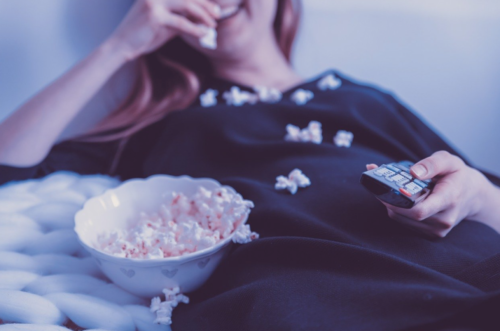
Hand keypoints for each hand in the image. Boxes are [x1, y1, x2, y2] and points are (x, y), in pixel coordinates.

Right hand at [106, 0, 219, 60]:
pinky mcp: (154, 16)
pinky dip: (195, 28)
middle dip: (205, 5)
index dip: (201, 0)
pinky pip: (181, 22)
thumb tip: (202, 19)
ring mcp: (154, 2)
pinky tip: (204, 33)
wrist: (122, 46)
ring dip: (203, 15)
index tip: (215, 8)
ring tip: (213, 24)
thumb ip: (181, 18)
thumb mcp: (166, 25)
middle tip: (218, 15)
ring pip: (186, 5)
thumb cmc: (144, 35)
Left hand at [367, 151, 496, 237]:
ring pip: (401, 219)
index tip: (388, 190)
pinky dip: (397, 210)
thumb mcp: (449, 161)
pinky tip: (399, 199)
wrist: (472, 195)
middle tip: (379, 183)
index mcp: (449, 200)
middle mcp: (444, 219)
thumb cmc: (457, 176)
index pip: (420, 211)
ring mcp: (437, 230)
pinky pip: (404, 223)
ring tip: (390, 189)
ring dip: (390, 204)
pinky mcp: (431, 234)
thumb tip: (413, 172)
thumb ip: (431, 164)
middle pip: (406, 215)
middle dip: (389, 199)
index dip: (399, 203)